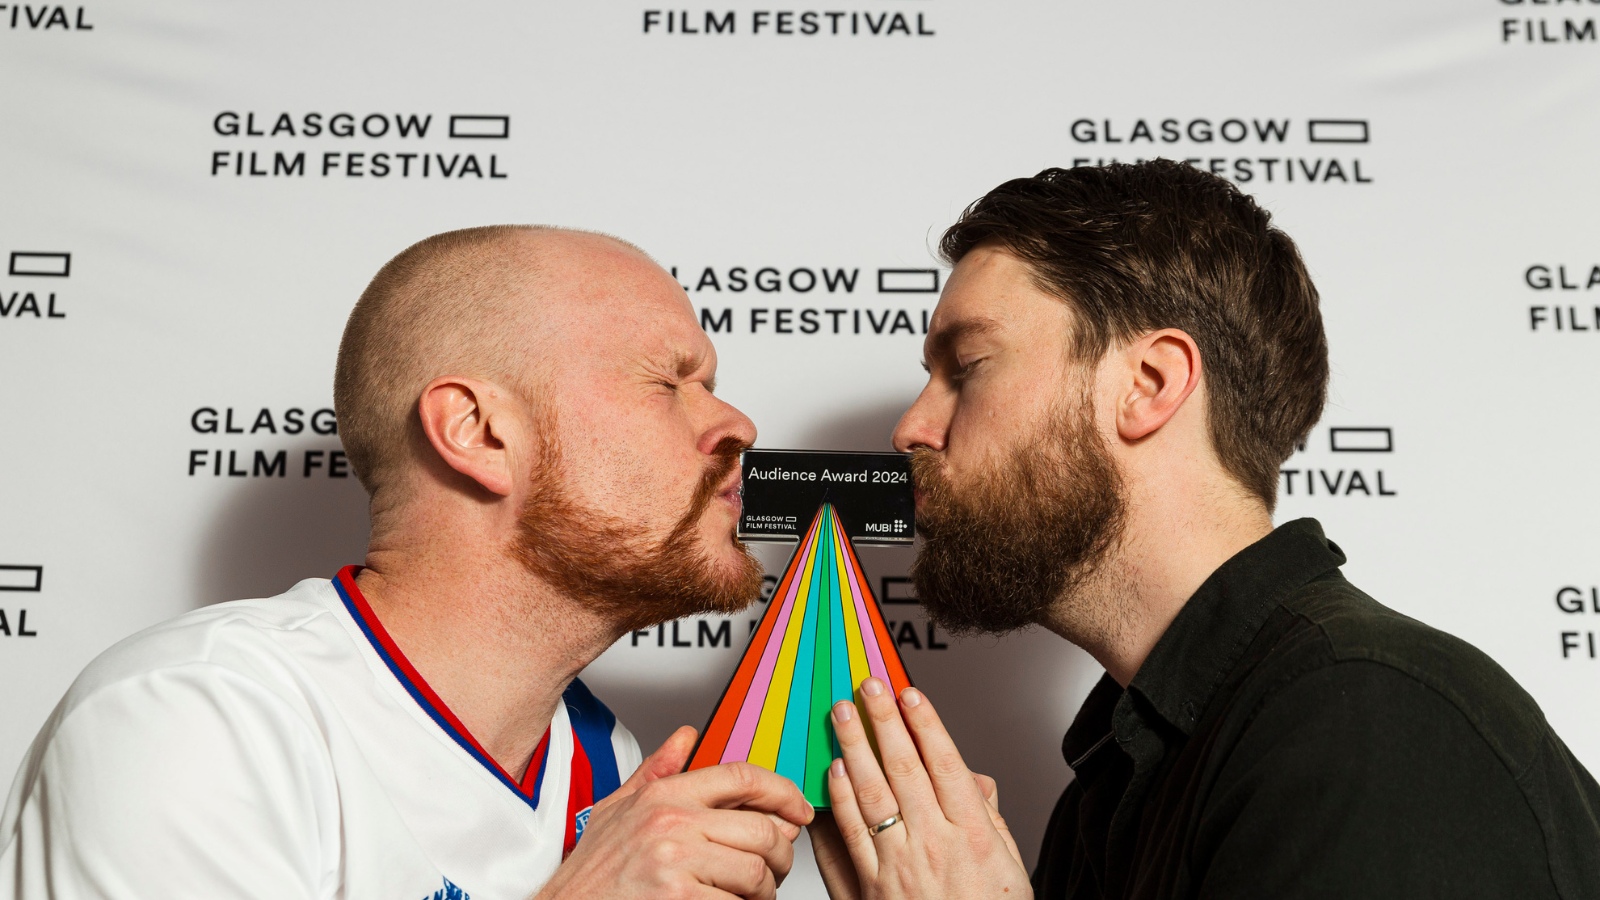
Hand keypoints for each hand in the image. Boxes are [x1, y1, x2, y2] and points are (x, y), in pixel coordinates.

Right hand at [536, 726, 814, 899]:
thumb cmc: (591, 874)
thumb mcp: (616, 810)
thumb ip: (655, 771)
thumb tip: (685, 735)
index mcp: (663, 795)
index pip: (742, 777)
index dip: (783, 792)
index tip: (799, 811)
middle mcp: (672, 823)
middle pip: (762, 830)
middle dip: (780, 855)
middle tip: (774, 870)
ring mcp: (676, 863)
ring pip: (757, 872)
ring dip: (764, 892)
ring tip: (751, 897)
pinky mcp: (679, 899)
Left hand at [810, 680, 1030, 898]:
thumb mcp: (1009, 867)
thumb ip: (988, 818)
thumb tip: (974, 778)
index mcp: (973, 835)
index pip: (945, 763)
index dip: (926, 724)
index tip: (910, 693)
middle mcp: (934, 845)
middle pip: (903, 768)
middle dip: (883, 721)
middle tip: (867, 686)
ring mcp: (898, 867)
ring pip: (870, 794)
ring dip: (853, 749)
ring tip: (841, 715)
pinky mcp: (870, 890)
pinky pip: (848, 838)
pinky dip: (837, 801)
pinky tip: (831, 774)